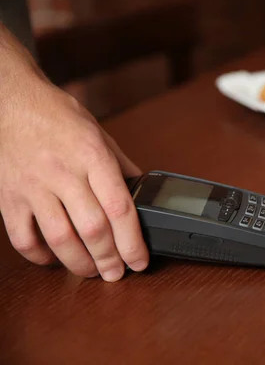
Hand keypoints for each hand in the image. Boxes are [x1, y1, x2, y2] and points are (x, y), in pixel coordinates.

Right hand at [0, 28, 147, 281]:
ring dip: (80, 264)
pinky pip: (24, 238)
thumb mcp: (100, 134)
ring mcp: (34, 187)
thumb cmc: (57, 116)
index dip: (132, 242)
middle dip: (110, 259)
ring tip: (93, 272)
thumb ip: (120, 166)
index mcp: (92, 157)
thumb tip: (141, 191)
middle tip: (118, 273)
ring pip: (61, 239)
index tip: (140, 261)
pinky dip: (40, 257)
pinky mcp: (9, 198)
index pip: (120, 208)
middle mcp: (64, 173)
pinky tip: (55, 259)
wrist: (11, 102)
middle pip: (93, 229)